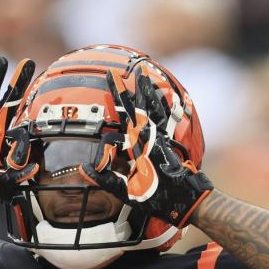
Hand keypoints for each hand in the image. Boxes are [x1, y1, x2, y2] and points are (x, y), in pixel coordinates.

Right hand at [78, 68, 212, 226]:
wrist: (185, 200)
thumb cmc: (156, 197)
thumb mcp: (126, 192)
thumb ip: (105, 180)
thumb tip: (83, 169)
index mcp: (139, 144)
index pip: (125, 112)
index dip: (118, 94)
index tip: (112, 77)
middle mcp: (151, 137)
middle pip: (141, 105)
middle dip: (132, 86)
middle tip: (128, 69)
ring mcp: (161, 138)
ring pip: (155, 108)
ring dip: (149, 90)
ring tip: (145, 74)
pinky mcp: (168, 143)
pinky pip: (165, 118)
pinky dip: (162, 105)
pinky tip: (161, 97)